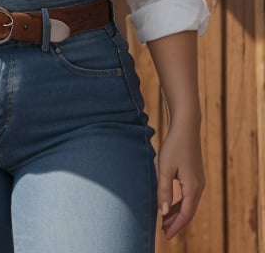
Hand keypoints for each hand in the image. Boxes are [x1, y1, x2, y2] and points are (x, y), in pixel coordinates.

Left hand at [157, 123, 204, 238]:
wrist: (186, 126)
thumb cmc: (173, 145)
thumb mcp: (164, 168)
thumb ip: (164, 190)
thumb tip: (164, 212)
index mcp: (192, 187)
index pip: (185, 214)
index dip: (176, 226)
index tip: (166, 236)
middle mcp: (199, 186)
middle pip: (189, 211)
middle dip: (177, 223)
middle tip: (164, 231)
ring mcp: (199, 180)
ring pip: (189, 204)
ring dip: (178, 213)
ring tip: (165, 220)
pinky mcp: (195, 174)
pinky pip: (189, 195)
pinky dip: (181, 203)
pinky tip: (171, 204)